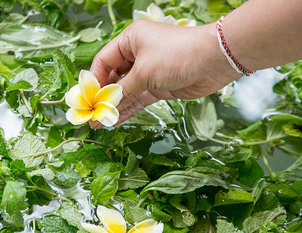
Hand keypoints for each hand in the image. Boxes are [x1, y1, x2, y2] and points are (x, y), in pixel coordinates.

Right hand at [89, 20, 241, 127]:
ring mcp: (149, 71)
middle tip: (92, 115)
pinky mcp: (159, 86)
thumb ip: (123, 91)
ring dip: (115, 106)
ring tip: (100, 123)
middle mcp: (137, 54)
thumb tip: (104, 106)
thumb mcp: (144, 72)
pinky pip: (139, 99)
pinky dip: (128, 109)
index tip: (86, 100)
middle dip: (104, 97)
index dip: (94, 81)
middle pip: (113, 77)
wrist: (215, 60)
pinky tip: (116, 120)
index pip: (103, 61)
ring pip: (126, 91)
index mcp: (130, 41)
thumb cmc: (176, 56)